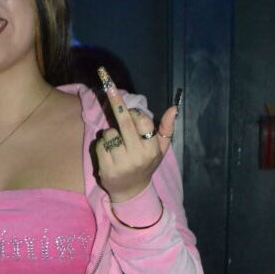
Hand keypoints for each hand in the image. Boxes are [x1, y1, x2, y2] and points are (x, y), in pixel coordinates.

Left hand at [93, 67, 177, 203]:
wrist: (131, 192)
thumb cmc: (146, 165)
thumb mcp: (160, 149)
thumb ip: (166, 129)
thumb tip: (174, 108)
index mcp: (152, 148)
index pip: (141, 120)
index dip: (134, 113)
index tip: (130, 110)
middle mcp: (138, 155)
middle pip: (124, 121)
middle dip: (115, 100)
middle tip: (107, 81)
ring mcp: (121, 163)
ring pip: (109, 132)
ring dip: (110, 134)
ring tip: (117, 145)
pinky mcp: (106, 169)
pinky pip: (100, 144)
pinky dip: (102, 144)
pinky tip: (108, 153)